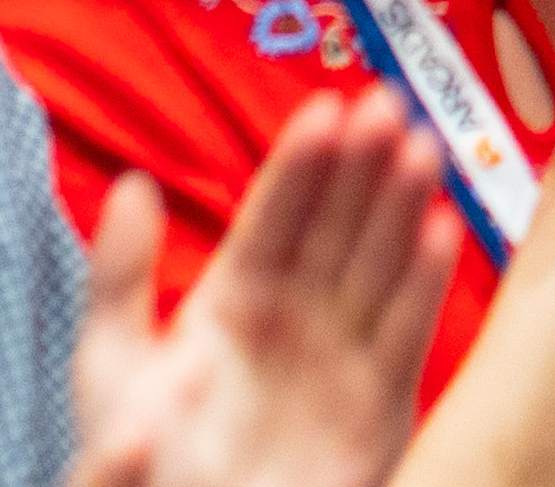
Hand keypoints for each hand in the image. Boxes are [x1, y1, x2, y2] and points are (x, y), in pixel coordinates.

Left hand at [58, 91, 455, 486]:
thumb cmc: (139, 465)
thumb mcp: (112, 367)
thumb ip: (120, 276)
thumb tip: (133, 184)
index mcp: (235, 295)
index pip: (275, 214)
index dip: (300, 162)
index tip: (325, 108)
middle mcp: (297, 313)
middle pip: (338, 225)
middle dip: (363, 164)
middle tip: (386, 103)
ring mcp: (341, 355)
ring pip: (379, 265)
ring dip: (403, 205)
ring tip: (421, 147)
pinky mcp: (380, 404)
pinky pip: (406, 335)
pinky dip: (426, 282)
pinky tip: (442, 227)